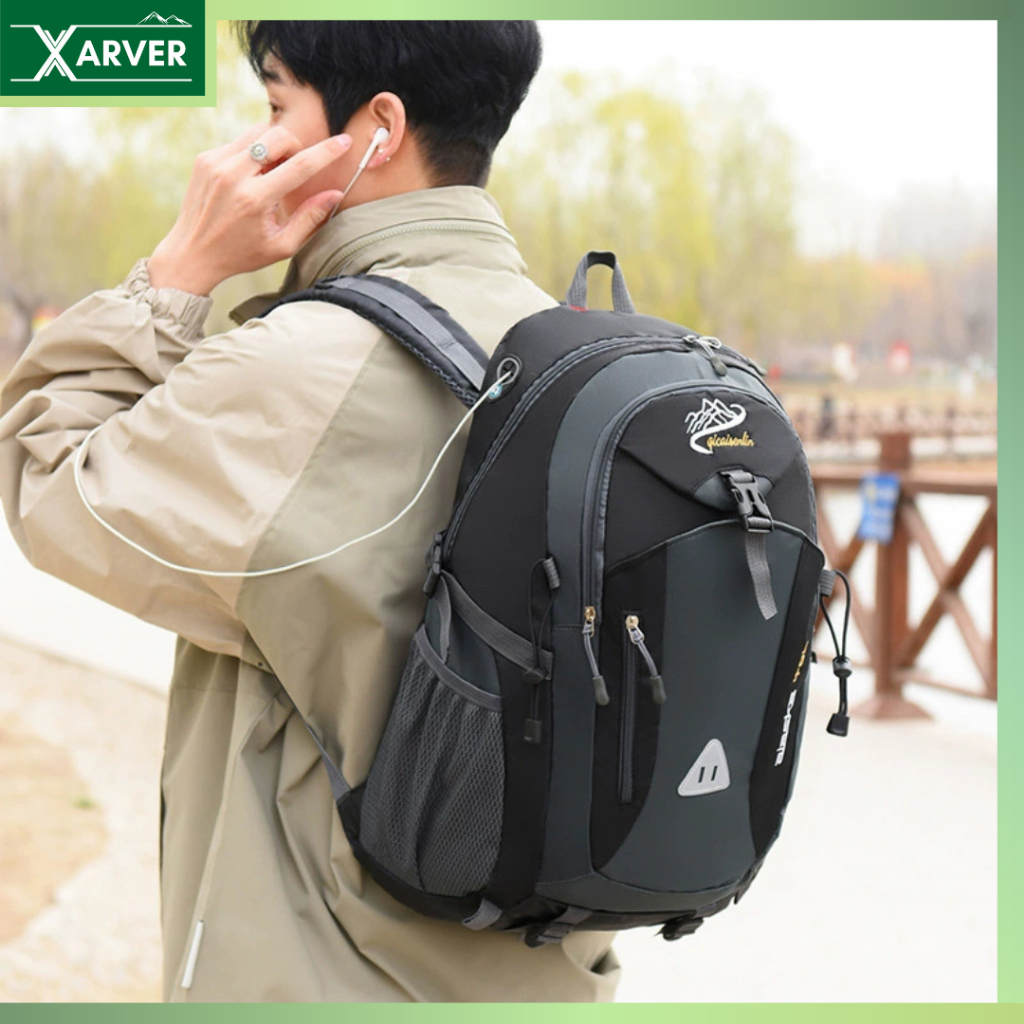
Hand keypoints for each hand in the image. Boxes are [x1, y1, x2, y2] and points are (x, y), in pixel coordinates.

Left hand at [147, 125, 351, 294]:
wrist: (191, 253)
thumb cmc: (240, 254)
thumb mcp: (282, 246)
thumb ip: (309, 218)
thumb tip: (335, 194)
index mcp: (255, 200)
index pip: (300, 166)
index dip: (326, 152)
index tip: (344, 142)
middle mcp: (233, 176)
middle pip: (278, 135)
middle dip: (295, 146)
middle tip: (294, 168)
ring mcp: (215, 163)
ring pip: (258, 131)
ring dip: (273, 147)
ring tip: (271, 175)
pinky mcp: (205, 158)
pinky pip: (240, 142)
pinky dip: (253, 154)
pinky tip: (250, 178)